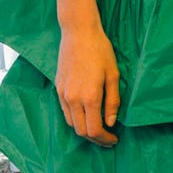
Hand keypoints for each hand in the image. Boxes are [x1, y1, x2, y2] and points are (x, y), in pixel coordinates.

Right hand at [56, 25, 120, 146]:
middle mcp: (73, 99)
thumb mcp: (113, 74)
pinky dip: (75, 119)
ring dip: (84, 130)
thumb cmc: (100, 50)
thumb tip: (111, 122)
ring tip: (98, 127)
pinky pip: (65, 112)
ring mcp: (63, 94)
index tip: (114, 140)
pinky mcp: (58, 88)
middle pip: (81, 131)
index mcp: (89, 97)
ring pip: (71, 124)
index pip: (95, 130)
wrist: (79, 33)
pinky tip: (86, 114)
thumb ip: (113, 101)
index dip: (105, 139)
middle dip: (95, 138)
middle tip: (108, 137)